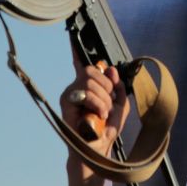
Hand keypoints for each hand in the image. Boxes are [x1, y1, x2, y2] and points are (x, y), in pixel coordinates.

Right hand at [59, 55, 130, 185]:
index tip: (72, 37)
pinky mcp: (66, 102)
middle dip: (107, 88)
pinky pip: (85, 92)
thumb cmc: (106, 129)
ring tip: (103, 114)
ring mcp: (70, 94)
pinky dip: (97, 103)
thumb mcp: (120, 106)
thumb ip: (118, 87)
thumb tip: (110, 69)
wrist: (98, 148)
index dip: (76, 50)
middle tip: (108, 106)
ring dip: (104, 99)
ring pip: (91, 81)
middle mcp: (77, 87)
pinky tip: (97, 115)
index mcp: (89, 86)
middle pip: (92, 71)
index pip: (81, 64)